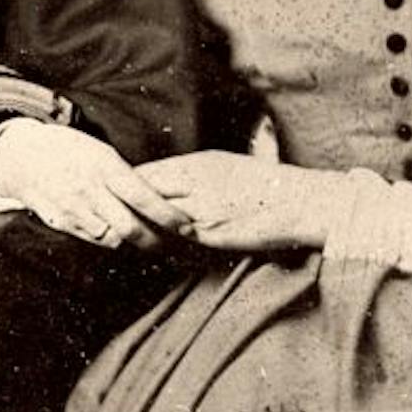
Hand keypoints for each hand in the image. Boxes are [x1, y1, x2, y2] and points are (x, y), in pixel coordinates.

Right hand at [0, 120, 193, 249]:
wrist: (23, 156)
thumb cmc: (70, 151)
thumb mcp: (101, 152)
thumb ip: (125, 176)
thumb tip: (160, 196)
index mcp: (104, 166)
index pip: (143, 197)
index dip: (168, 216)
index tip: (186, 226)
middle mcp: (89, 189)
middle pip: (130, 229)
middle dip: (154, 242)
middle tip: (170, 244)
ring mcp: (73, 209)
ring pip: (113, 240)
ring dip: (131, 243)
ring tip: (146, 241)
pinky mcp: (60, 223)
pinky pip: (92, 240)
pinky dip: (107, 241)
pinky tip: (115, 234)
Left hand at [135, 151, 354, 251]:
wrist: (301, 202)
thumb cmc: (267, 185)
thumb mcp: (228, 165)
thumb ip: (196, 172)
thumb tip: (172, 177)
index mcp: (199, 162)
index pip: (147, 172)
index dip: (126, 186)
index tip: (114, 196)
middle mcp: (197, 181)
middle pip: (143, 192)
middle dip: (124, 206)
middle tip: (110, 218)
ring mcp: (204, 208)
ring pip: (156, 217)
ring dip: (140, 227)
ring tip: (125, 235)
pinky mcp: (213, 233)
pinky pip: (177, 240)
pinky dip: (163, 244)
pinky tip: (155, 249)